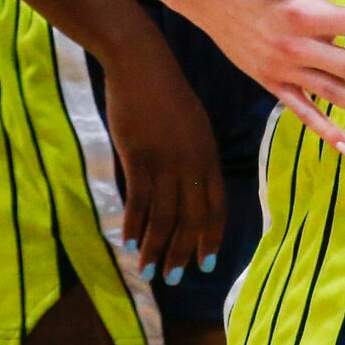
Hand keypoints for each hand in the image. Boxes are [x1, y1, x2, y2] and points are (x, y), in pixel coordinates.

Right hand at [100, 35, 226, 287]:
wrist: (142, 66)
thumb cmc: (167, 91)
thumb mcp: (193, 124)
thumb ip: (195, 157)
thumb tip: (191, 187)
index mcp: (209, 155)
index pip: (217, 207)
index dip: (211, 238)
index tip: (207, 263)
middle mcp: (192, 164)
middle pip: (191, 219)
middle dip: (183, 252)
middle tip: (175, 277)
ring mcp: (165, 162)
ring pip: (164, 217)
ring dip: (156, 248)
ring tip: (148, 270)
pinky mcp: (138, 158)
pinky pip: (138, 201)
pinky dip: (133, 225)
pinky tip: (127, 241)